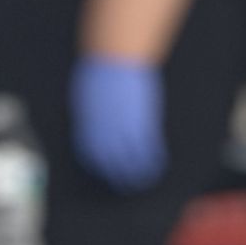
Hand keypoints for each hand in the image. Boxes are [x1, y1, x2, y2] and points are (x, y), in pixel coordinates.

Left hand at [71, 55, 165, 188]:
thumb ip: (90, 119)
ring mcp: (123, 132)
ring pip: (132, 162)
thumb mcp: (87, 99)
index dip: (100, 169)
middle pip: (112, 167)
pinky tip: (158, 162)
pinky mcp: (141, 125)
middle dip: (120, 180)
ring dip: (140, 175)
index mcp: (88, 130)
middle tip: (128, 186)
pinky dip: (154, 159)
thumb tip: (93, 130)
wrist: (115, 58)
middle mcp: (104, 135)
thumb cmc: (100, 72)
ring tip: (146, 180)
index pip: (92, 159)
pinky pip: (148, 150)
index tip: (107, 173)